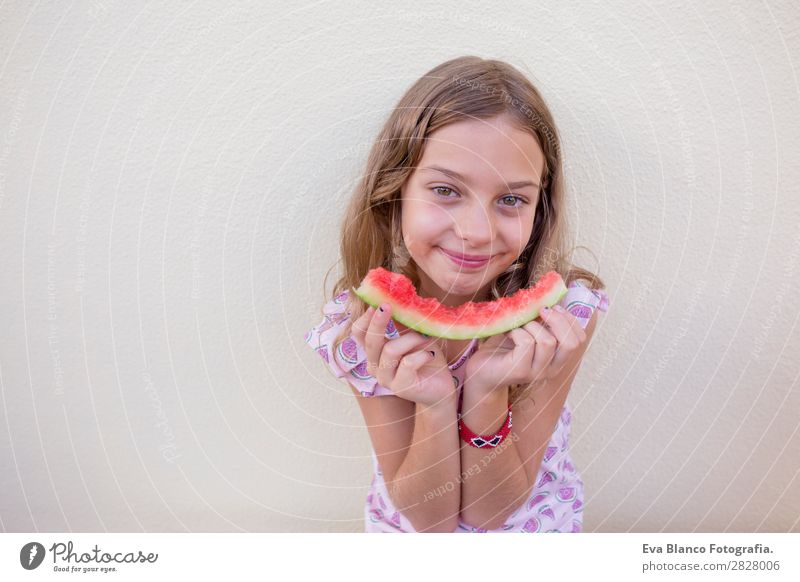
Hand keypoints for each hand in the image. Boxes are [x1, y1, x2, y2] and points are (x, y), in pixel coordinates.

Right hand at [349, 303, 456, 407]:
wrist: (441, 387)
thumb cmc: (426, 358)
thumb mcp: (414, 336)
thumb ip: (403, 323)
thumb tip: (398, 299)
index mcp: (375, 352)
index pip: (359, 334)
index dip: (365, 318)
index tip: (376, 302)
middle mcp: (375, 365)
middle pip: (369, 341)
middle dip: (378, 322)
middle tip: (388, 305)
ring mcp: (385, 378)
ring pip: (390, 351)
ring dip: (411, 339)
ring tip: (426, 337)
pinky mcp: (400, 387)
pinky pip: (408, 363)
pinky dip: (422, 354)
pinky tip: (431, 354)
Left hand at [464, 305, 588, 397]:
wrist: (482, 370)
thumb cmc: (504, 347)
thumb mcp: (528, 330)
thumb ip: (541, 321)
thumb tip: (549, 298)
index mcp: (557, 359)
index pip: (579, 340)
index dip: (570, 319)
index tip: (554, 307)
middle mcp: (551, 369)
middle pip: (570, 343)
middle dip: (557, 320)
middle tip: (541, 310)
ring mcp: (536, 373)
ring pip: (548, 341)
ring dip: (532, 325)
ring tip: (519, 324)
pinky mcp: (520, 371)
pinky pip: (527, 342)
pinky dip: (517, 330)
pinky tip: (508, 332)